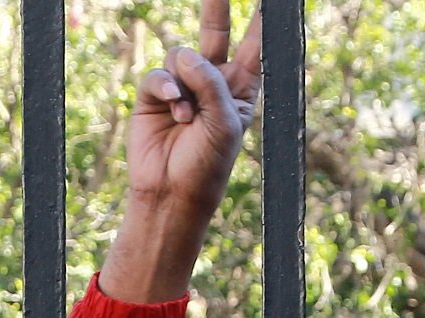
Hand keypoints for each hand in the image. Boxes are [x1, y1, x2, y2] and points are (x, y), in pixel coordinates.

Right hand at [99, 0, 261, 303]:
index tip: (270, 0)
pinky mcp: (154, 95)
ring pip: (181, 54)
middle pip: (216, 32)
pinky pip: (159, 74)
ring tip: (187, 115)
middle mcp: (211, 83)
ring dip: (184, 82)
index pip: (253, 46)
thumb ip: (211, 83)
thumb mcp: (224, 122)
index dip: (261, 22)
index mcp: (240, 89)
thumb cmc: (208, 163)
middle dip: (216, 7)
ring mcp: (182, 87)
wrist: (172, 192)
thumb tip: (186, 56)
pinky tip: (174, 110)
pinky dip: (165, 88)